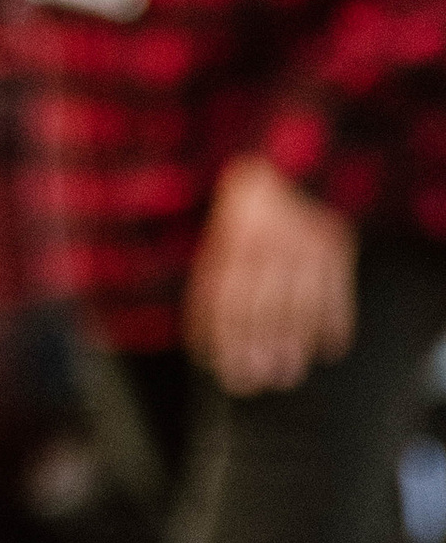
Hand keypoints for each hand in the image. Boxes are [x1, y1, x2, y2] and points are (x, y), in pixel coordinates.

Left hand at [184, 158, 354, 394]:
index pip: (226, 300)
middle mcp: (266, 245)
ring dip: (293, 345)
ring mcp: (303, 244)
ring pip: (299, 305)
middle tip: (256, 383)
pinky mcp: (335, 243)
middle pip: (261, 308)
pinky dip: (334, 324)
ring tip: (287, 374)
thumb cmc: (247, 216)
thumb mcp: (221, 240)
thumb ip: (214, 285)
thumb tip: (206, 344)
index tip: (225, 371)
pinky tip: (328, 349)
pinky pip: (336, 292)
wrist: (289, 159)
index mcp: (233, 243)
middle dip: (257, 350)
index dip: (224, 341)